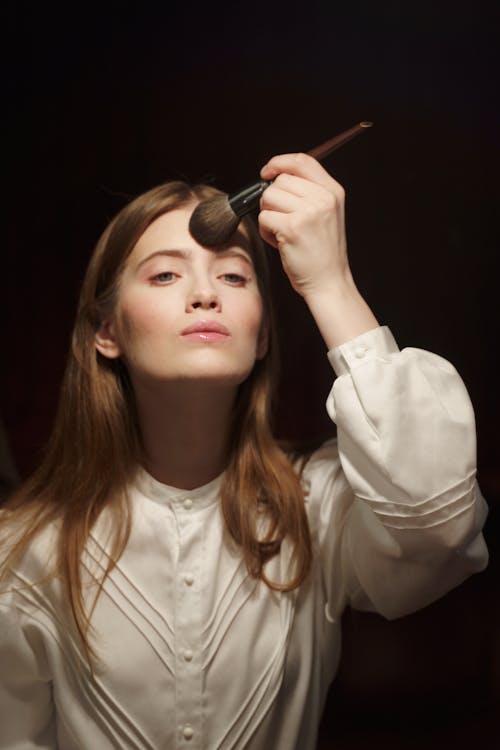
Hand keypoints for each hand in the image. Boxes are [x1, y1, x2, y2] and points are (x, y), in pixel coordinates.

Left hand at [258, 152, 349, 299]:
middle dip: (272, 200)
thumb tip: (274, 178)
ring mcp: (309, 212)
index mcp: (333, 192)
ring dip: (267, 216)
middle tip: (282, 221)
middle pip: (279, 181)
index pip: (302, 161)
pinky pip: (263, 218)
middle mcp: (323, 198)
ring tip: (282, 233)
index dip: (279, 162)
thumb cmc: (322, 254)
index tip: (266, 172)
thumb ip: (307, 193)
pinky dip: (265, 232)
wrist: (329, 283)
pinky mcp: (292, 227)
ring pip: (268, 198)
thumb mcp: (326, 215)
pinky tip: (280, 243)